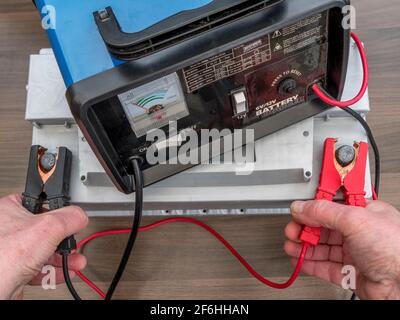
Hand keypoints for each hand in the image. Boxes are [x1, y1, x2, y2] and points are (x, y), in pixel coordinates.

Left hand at [0, 194, 87, 299]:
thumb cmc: (5, 256)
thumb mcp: (50, 227)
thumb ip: (70, 218)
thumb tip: (81, 216)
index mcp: (9, 210)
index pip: (38, 202)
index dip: (56, 209)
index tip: (69, 217)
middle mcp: (7, 230)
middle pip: (44, 230)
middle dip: (64, 240)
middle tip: (72, 242)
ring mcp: (10, 252)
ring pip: (43, 251)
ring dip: (62, 257)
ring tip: (75, 261)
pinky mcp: (13, 271)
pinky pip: (38, 267)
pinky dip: (53, 270)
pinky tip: (64, 272)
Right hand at [285, 200, 399, 299]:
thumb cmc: (396, 249)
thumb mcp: (355, 219)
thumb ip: (324, 211)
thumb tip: (301, 206)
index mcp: (366, 213)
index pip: (333, 206)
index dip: (314, 208)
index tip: (299, 210)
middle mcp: (361, 233)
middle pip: (325, 228)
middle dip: (305, 229)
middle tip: (292, 230)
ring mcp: (356, 254)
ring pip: (323, 248)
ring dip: (305, 247)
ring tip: (291, 245)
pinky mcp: (351, 274)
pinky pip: (325, 267)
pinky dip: (310, 263)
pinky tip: (300, 260)